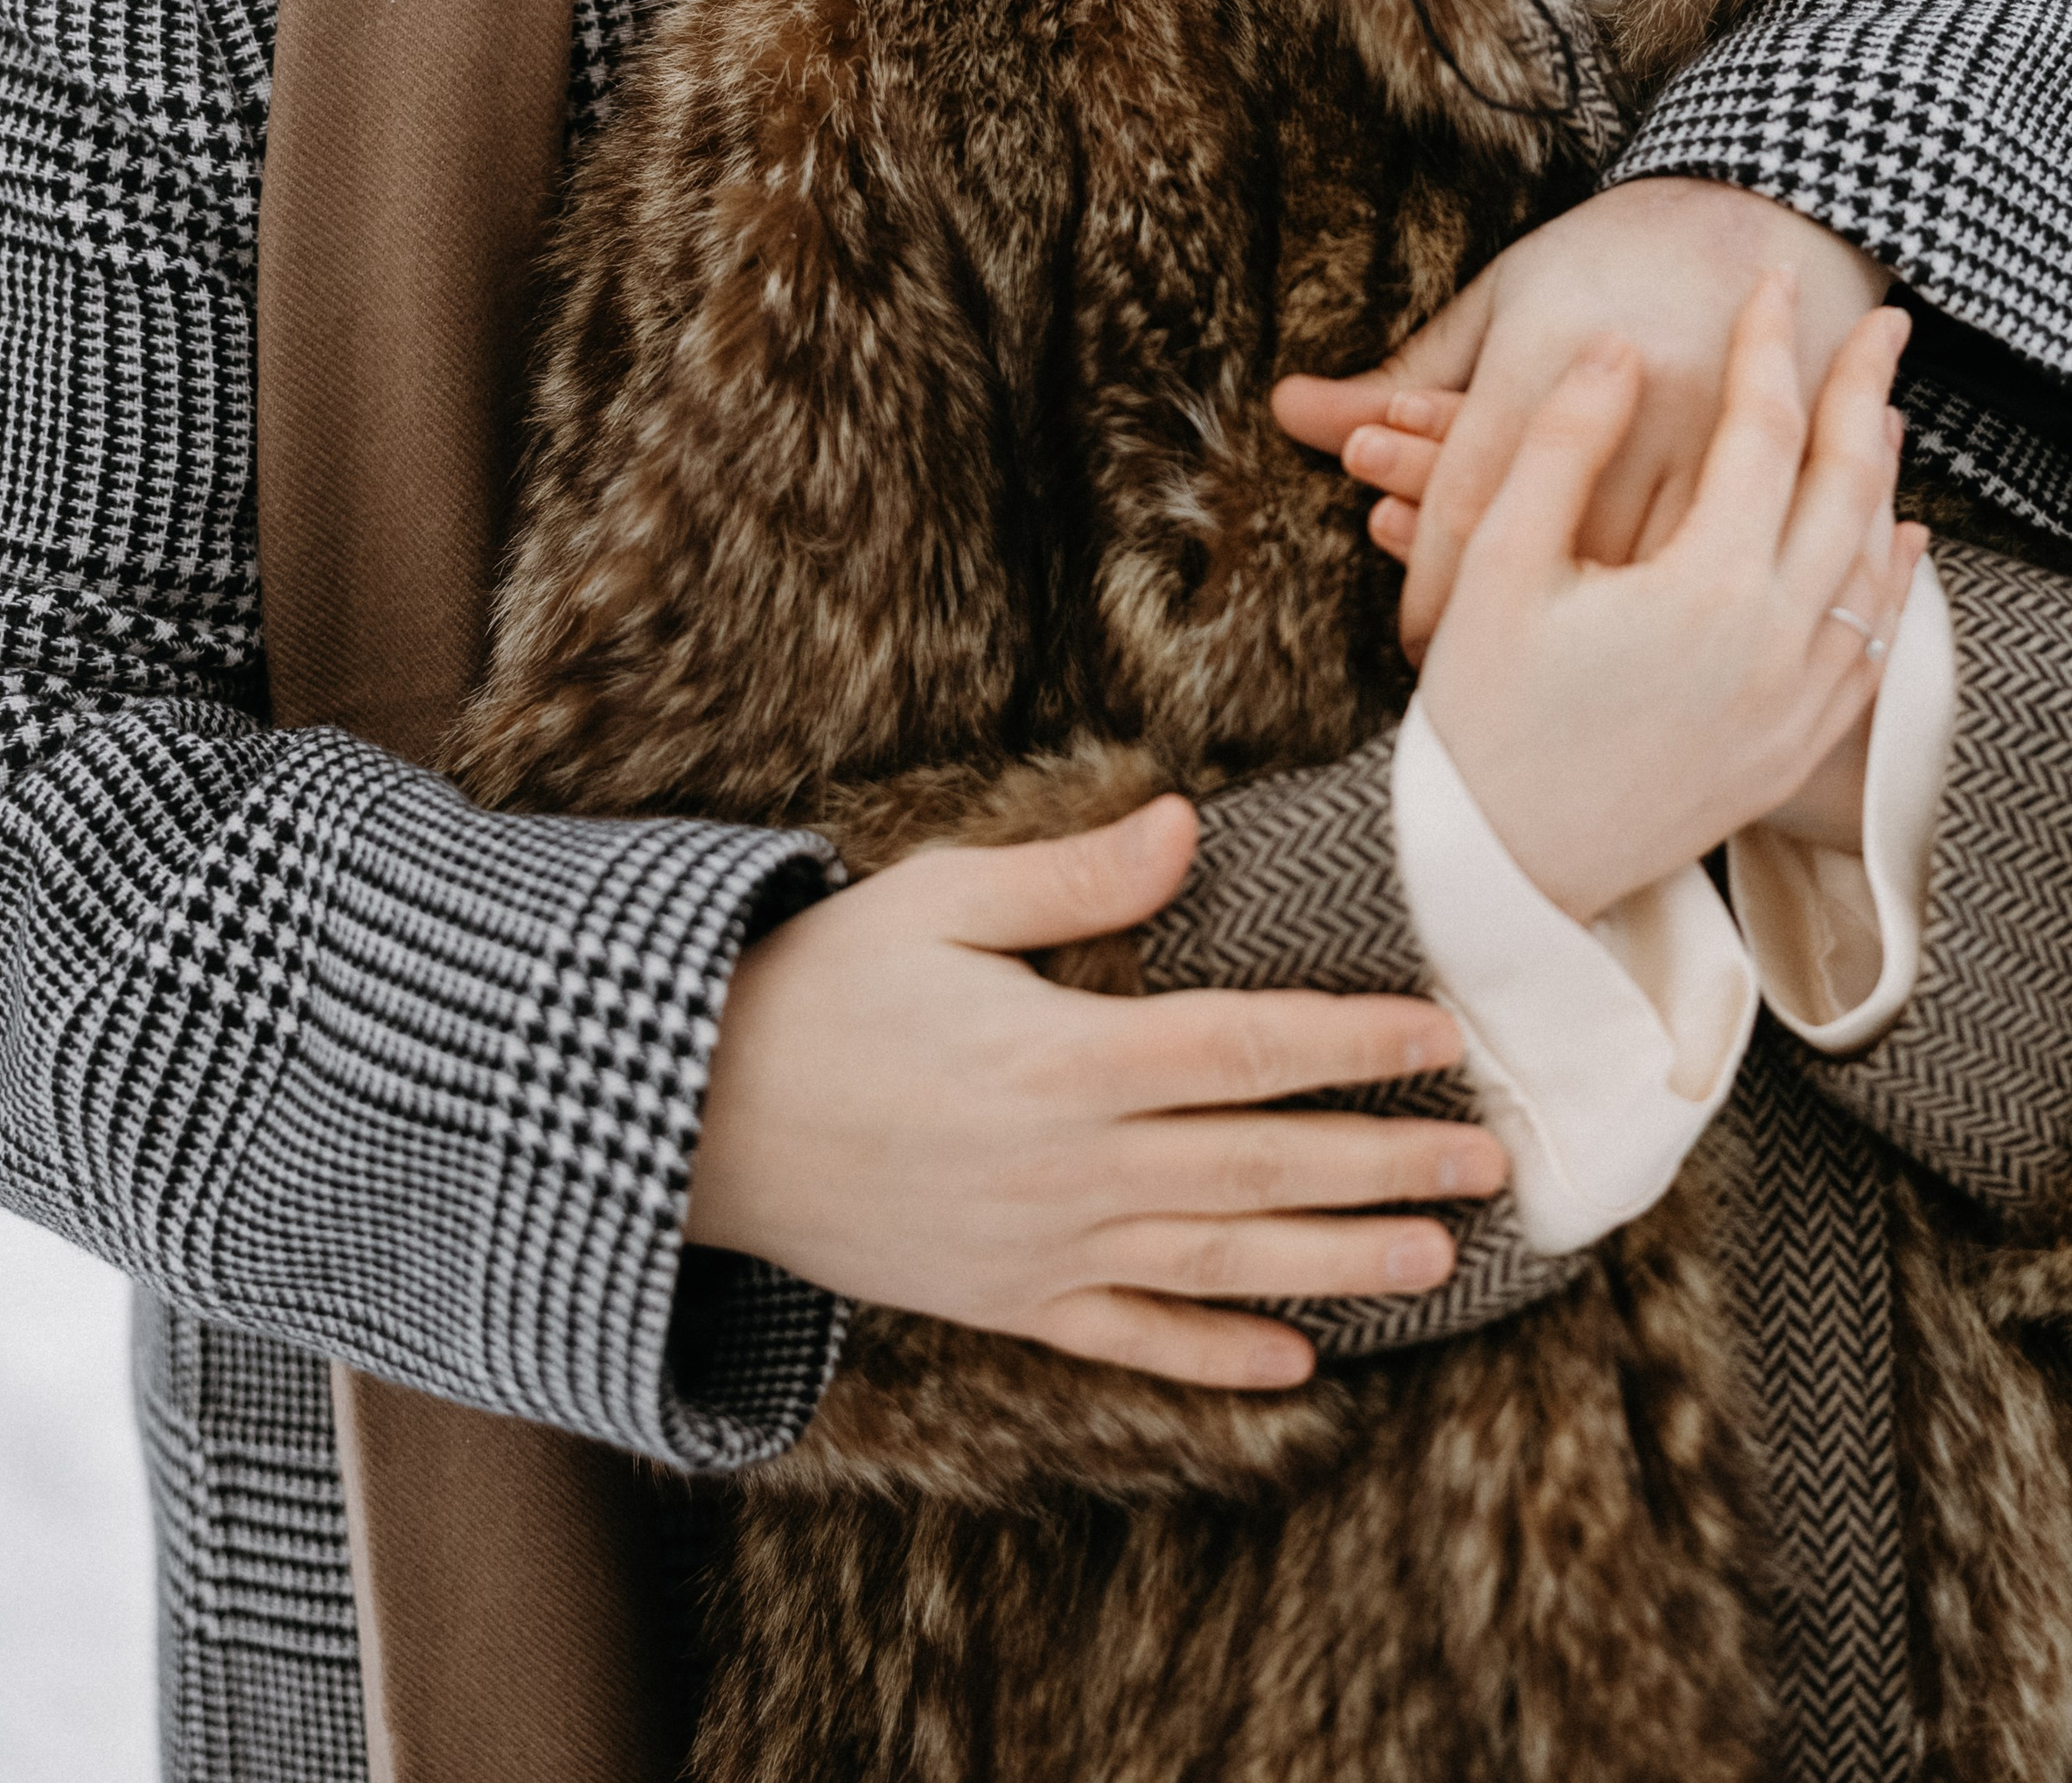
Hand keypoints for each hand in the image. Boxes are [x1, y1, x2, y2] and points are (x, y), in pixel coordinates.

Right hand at [686, 795, 1506, 1389]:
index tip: (1438, 1035)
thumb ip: (1071, 880)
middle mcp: (1070, 1165)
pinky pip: (1133, 1337)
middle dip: (1386, 1160)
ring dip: (1339, 1260)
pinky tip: (1299, 1364)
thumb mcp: (933, 902)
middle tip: (1493, 1161)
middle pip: (1261, 1162)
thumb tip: (1185, 826)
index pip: (1243, 1048)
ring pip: (1223, 1258)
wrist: (697, 1121)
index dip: (1350, 1043)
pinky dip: (1219, 1354)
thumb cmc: (819, 988)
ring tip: (1441, 1260)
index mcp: (1060, 1055)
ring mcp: (1042, 1248)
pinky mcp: (1007, 1301)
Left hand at [1274, 178, 1885, 656]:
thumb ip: (1399, 376)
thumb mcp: (1500, 302)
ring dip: (1587, 632)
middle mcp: (1634, 395)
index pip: (1473, 498)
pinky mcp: (1783, 463)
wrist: (1765, 207)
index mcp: (1548, 350)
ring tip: (1540, 684)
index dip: (1434, 588)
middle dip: (1503, 624)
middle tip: (1466, 687)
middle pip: (1553, 546)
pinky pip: (1720, 563)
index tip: (1413, 648)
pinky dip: (1670, 612)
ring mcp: (1717, 434)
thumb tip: (1287, 412)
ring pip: (1643, 574)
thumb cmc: (1606, 256)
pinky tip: (1634, 650)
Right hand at [1416, 276, 1925, 924]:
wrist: (1498, 870)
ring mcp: (1794, 707)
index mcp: (1703, 590)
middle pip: (1848, 488)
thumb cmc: (1478, 715)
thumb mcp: (1497, 563)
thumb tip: (1620, 348)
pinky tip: (1894, 545)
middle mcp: (1774, 647)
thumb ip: (1563, 444)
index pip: (1761, 432)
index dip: (1767, 347)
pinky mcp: (1791, 753)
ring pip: (1873, 568)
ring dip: (1885, 481)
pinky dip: (1892, 585)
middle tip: (1878, 324)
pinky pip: (1872, 651)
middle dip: (1864, 395)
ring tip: (1886, 415)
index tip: (1768, 281)